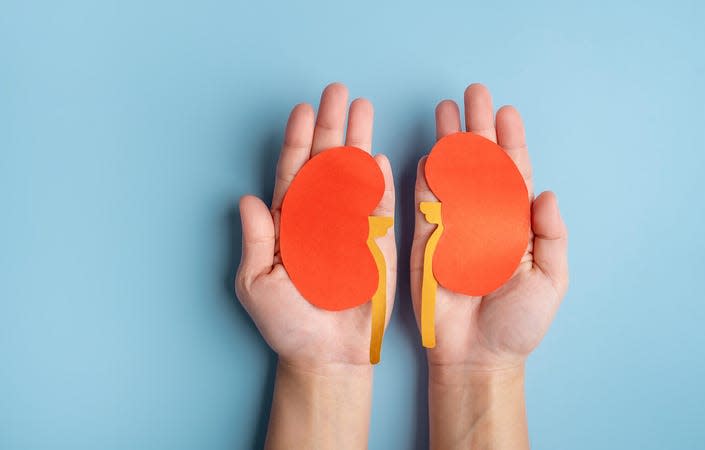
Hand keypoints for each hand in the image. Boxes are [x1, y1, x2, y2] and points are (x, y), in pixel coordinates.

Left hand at [236, 83, 396, 371]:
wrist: (327, 355)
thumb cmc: (288, 323)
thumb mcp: (257, 283)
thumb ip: (255, 241)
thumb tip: (247, 199)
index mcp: (289, 223)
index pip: (293, 171)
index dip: (298, 139)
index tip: (303, 108)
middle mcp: (320, 217)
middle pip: (326, 162)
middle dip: (332, 125)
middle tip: (338, 91)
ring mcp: (351, 227)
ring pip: (355, 175)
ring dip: (359, 141)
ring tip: (364, 108)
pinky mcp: (378, 244)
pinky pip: (380, 208)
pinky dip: (379, 182)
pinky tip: (378, 156)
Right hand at [411, 83, 568, 373]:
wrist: (477, 355)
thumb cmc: (518, 323)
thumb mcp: (550, 281)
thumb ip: (551, 237)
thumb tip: (547, 194)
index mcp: (516, 224)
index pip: (514, 174)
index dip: (510, 142)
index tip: (507, 112)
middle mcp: (485, 217)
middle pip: (481, 164)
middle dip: (478, 128)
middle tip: (474, 93)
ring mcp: (454, 226)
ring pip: (452, 175)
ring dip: (449, 142)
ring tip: (446, 109)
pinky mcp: (427, 241)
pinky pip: (424, 203)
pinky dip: (425, 177)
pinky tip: (428, 151)